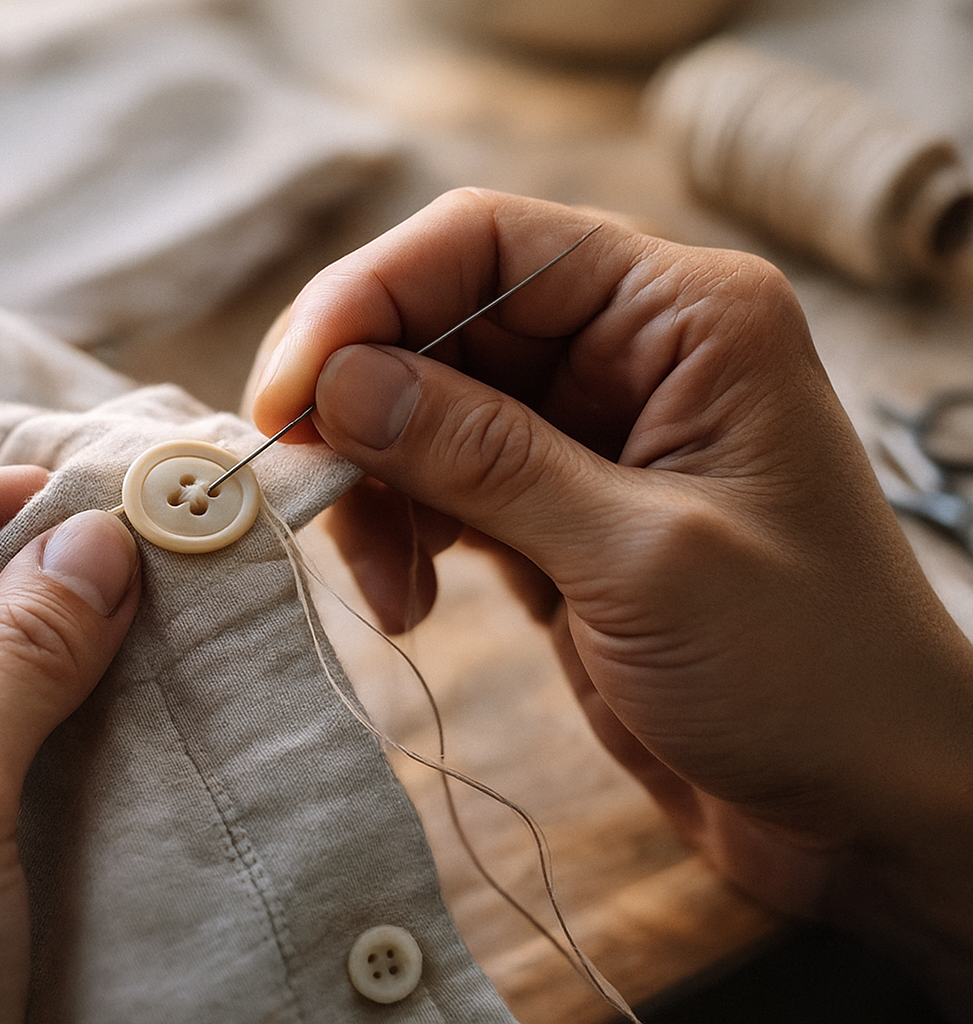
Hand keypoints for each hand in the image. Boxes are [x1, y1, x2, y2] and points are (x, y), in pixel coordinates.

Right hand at [251, 189, 972, 1013]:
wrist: (865, 808)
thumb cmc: (807, 673)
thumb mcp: (640, 559)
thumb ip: (485, 459)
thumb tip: (339, 382)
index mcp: (682, 317)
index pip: (487, 244)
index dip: (368, 296)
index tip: (288, 388)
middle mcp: (631, 356)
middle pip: (440, 326)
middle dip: (358, 404)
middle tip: (299, 485)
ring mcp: (587, 440)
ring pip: (425, 413)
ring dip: (376, 488)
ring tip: (380, 585)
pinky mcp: (556, 518)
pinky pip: (442, 490)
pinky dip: (403, 536)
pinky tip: (409, 602)